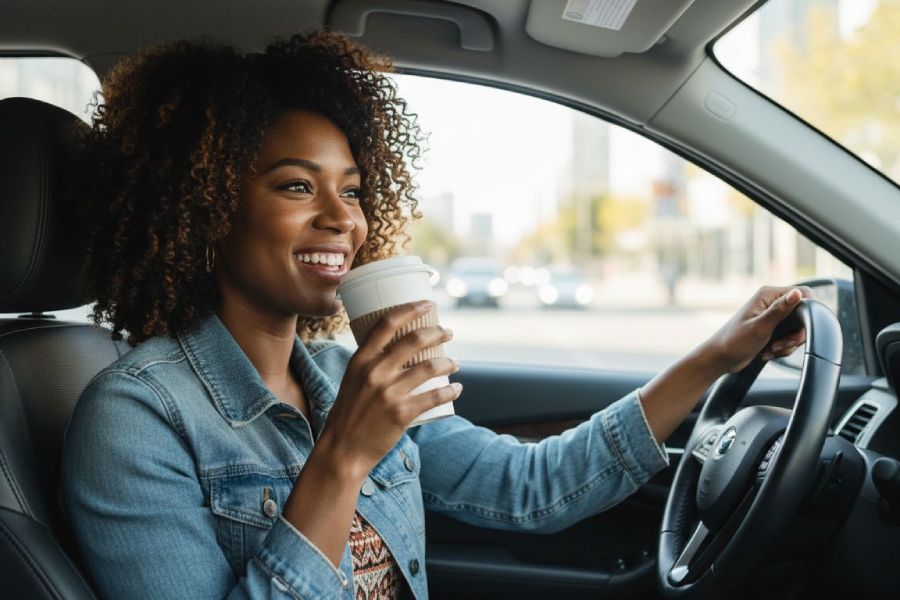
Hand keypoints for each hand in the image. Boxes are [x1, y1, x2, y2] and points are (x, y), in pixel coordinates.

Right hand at [318, 300, 460, 477]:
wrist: (342, 450)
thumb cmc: (348, 414)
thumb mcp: (352, 380)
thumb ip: (370, 364)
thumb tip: (397, 350)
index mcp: (360, 360)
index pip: (387, 323)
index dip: (410, 309)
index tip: (427, 304)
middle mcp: (375, 372)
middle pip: (414, 340)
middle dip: (438, 332)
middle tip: (448, 332)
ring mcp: (389, 393)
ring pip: (430, 367)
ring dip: (449, 362)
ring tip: (455, 362)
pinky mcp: (402, 413)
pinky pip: (435, 396)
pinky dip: (451, 391)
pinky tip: (456, 388)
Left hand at [701, 285, 812, 374]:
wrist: (720, 358)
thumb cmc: (734, 341)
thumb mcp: (759, 327)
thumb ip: (779, 310)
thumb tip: (798, 293)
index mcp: (768, 295)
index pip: (803, 293)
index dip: (808, 311)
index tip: (798, 328)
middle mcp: (771, 302)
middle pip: (803, 314)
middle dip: (795, 334)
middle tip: (780, 345)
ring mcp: (772, 316)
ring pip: (797, 329)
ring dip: (787, 343)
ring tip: (770, 349)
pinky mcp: (772, 329)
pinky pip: (789, 338)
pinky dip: (782, 348)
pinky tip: (768, 352)